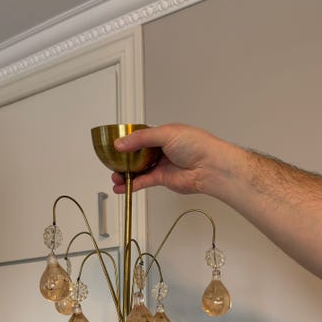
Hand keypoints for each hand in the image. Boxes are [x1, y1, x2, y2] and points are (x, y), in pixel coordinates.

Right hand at [111, 123, 229, 195]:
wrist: (209, 166)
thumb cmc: (197, 145)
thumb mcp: (165, 134)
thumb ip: (141, 139)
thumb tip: (121, 144)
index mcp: (162, 134)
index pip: (139, 136)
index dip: (126, 141)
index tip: (114, 146)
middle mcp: (161, 149)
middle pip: (136, 155)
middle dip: (123, 160)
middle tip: (111, 163)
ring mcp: (161, 164)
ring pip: (138, 169)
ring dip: (125, 174)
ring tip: (115, 177)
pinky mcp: (162, 179)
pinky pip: (143, 181)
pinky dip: (131, 185)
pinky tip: (122, 187)